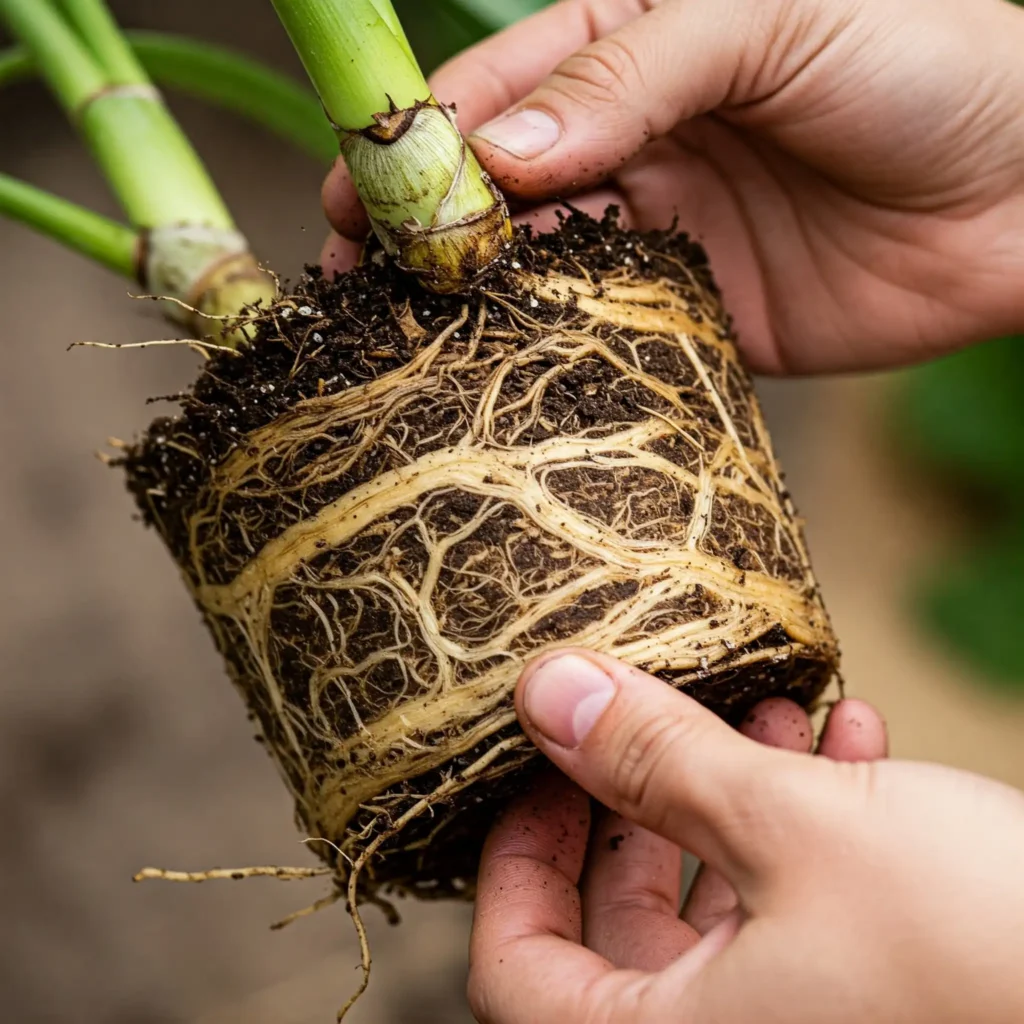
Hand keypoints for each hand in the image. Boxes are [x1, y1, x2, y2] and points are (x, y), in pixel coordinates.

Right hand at [322, 0, 1023, 373]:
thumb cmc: (921, 61)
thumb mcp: (770, 18)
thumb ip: (632, 75)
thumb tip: (505, 148)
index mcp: (636, 52)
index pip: (502, 90)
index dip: (424, 139)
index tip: (361, 189)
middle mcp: (634, 143)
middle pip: (500, 187)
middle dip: (427, 227)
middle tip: (355, 274)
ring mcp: (659, 233)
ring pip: (539, 264)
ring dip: (476, 295)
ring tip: (405, 329)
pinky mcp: (692, 315)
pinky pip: (604, 332)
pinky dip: (552, 345)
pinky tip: (504, 364)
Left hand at [467, 650, 1023, 1023]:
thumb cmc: (985, 953)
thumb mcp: (795, 831)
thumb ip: (654, 761)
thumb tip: (547, 692)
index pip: (517, 969)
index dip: (514, 854)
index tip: (542, 763)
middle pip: (622, 924)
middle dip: (644, 798)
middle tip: (657, 717)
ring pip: (722, 907)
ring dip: (735, 796)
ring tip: (773, 715)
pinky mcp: (873, 1002)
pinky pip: (801, 917)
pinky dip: (809, 830)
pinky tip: (852, 746)